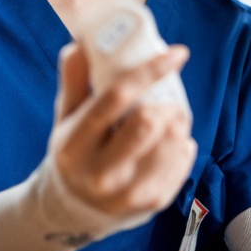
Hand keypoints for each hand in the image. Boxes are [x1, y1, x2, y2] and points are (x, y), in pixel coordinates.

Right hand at [46, 42, 197, 227]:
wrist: (79, 208)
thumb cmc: (77, 150)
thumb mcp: (66, 117)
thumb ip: (75, 79)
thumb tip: (82, 42)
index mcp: (75, 144)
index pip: (115, 98)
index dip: (149, 70)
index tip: (177, 53)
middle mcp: (100, 173)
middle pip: (150, 122)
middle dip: (165, 104)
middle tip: (165, 102)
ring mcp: (129, 192)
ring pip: (174, 140)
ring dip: (178, 122)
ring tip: (167, 121)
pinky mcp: (155, 202)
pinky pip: (185, 160)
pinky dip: (183, 144)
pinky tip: (167, 144)